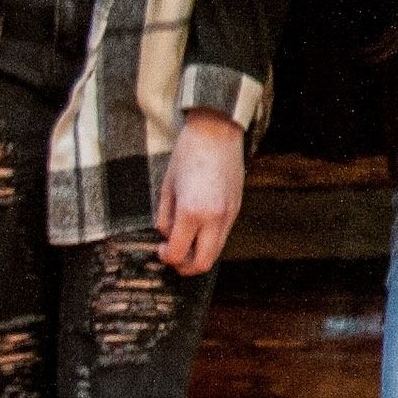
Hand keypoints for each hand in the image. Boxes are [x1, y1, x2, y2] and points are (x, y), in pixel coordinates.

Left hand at [158, 108, 248, 273]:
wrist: (217, 131)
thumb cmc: (188, 153)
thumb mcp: (167, 186)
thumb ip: (165, 217)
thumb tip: (166, 235)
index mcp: (192, 212)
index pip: (177, 253)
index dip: (165, 256)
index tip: (160, 248)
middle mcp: (214, 218)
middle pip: (202, 263)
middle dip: (185, 266)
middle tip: (173, 256)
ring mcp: (229, 215)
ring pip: (216, 252)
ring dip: (199, 254)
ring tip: (186, 241)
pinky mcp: (237, 208)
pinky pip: (223, 235)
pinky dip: (209, 240)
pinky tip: (198, 226)